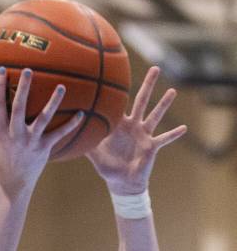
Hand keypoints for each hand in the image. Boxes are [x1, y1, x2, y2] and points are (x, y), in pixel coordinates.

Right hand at [0, 67, 83, 196]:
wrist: (13, 181)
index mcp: (0, 131)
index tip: (2, 69)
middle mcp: (15, 134)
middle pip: (19, 108)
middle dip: (23, 89)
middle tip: (28, 70)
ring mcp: (30, 141)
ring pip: (43, 119)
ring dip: (53, 103)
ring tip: (61, 87)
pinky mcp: (43, 148)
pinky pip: (58, 135)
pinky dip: (70, 125)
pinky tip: (81, 113)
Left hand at [87, 67, 186, 193]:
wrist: (122, 182)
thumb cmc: (108, 168)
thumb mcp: (94, 156)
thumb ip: (84, 144)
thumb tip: (67, 136)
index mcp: (120, 126)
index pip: (121, 104)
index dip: (121, 91)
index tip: (122, 73)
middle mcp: (134, 126)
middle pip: (142, 101)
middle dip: (148, 85)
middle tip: (156, 68)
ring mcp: (144, 135)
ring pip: (155, 116)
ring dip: (163, 105)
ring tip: (172, 91)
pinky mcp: (152, 147)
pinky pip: (164, 139)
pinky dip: (173, 134)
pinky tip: (184, 127)